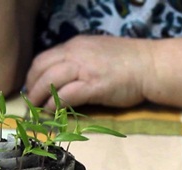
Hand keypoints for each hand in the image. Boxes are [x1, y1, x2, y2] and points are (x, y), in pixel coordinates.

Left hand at [25, 35, 149, 108]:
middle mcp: (76, 54)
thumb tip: (64, 78)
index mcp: (76, 45)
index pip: (44, 58)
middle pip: (42, 69)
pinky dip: (55, 105)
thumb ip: (80, 61)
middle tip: (30, 103)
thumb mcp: (98, 53)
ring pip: (50, 81)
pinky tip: (53, 112)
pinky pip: (66, 95)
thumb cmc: (129, 62)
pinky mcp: (94, 86)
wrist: (150, 66)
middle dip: (32, 87)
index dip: (33, 75)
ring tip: (37, 110)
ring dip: (40, 98)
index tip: (32, 88)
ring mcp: (85, 69)